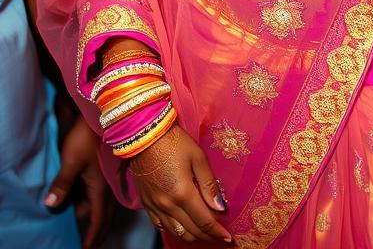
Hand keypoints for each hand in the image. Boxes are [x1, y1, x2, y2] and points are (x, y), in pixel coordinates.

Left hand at [45, 117, 113, 248]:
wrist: (105, 112)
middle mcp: (108, 185)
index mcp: (101, 188)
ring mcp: (109, 176)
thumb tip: (50, 207)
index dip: (92, 237)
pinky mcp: (107, 168)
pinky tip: (82, 198)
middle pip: (103, 214)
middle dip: (95, 229)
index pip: (98, 220)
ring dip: (93, 214)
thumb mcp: (71, 161)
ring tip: (79, 221)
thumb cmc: (87, 137)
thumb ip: (62, 184)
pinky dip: (93, 200)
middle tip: (87, 241)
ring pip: (102, 202)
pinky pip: (101, 191)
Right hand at [129, 125, 231, 242]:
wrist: (143, 134)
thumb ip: (209, 184)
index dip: (218, 232)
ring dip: (192, 235)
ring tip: (204, 231)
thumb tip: (220, 207)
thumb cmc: (173, 142)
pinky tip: (182, 224)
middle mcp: (167, 205)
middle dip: (208, 236)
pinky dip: (174, 229)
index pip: (205, 222)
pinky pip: (161, 226)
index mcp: (183, 193)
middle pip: (191, 231)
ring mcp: (155, 206)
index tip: (228, 239)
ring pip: (176, 232)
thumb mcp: (197, 157)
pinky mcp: (146, 203)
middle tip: (219, 235)